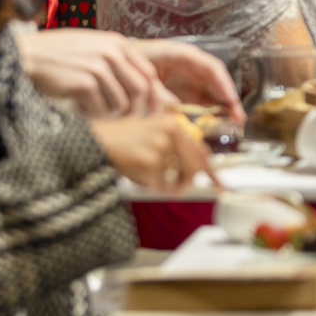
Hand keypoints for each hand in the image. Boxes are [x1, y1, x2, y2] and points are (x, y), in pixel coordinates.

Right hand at [18, 29, 166, 117]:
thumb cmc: (61, 54)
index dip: (154, 96)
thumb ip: (120, 64)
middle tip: (125, 121)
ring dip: (109, 113)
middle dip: (136, 110)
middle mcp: (112, 53)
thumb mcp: (95, 49)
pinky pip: (101, 110)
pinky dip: (92, 114)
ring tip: (92, 108)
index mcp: (118, 43)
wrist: (29, 54)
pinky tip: (80, 108)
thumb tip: (147, 91)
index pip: (149, 74)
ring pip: (120, 104)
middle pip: (140, 91)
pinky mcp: (84, 83)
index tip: (151, 113)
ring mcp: (98, 68)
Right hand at [93, 111, 209, 191]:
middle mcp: (170, 133)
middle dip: (193, 182)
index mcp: (172, 124)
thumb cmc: (119, 139)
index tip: (220, 182)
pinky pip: (159, 187)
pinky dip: (149, 186)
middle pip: (195, 167)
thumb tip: (196, 169)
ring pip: (177, 180)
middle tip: (194, 190)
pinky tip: (136, 174)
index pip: (200, 150)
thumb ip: (174, 146)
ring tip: (148, 175)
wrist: (96, 142)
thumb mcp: (151, 133)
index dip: (211, 169)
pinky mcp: (150, 163)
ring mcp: (161, 148)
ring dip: (166, 185)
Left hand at [131, 40, 243, 121]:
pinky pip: (202, 102)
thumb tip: (176, 112)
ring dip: (223, 108)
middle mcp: (190, 67)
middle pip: (216, 82)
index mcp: (182, 55)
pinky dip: (210, 112)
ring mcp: (188, 80)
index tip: (231, 100)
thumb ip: (159, 93)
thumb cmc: (130, 64)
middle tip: (237, 118)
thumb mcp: (143, 78)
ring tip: (231, 124)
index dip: (224, 84)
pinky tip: (215, 123)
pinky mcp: (184, 92)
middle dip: (229, 100)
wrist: (117, 64)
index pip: (211, 67)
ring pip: (212, 93)